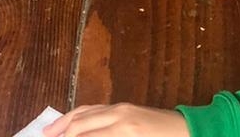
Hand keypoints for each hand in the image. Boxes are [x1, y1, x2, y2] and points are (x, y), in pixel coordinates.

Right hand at [44, 105, 188, 135]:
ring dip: (64, 123)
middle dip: (60, 134)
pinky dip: (78, 114)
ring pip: (84, 112)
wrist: (191, 132)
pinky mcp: (124, 105)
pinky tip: (70, 122)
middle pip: (79, 125)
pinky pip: (95, 108)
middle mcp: (119, 116)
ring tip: (48, 133)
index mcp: (124, 132)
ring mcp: (121, 108)